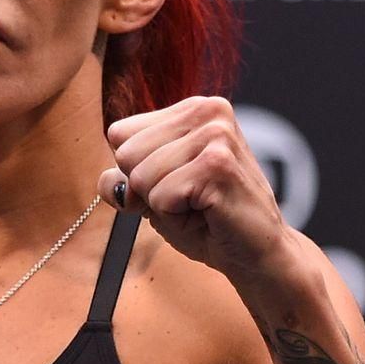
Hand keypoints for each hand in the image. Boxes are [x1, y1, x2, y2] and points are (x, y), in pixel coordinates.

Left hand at [97, 96, 299, 285]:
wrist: (257, 255)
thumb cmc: (206, 222)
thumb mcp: (152, 196)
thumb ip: (121, 181)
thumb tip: (107, 181)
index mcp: (191, 108)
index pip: (120, 134)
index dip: (135, 171)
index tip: (174, 185)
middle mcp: (206, 110)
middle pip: (126, 154)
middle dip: (148, 189)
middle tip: (189, 200)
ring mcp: (215, 134)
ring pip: (140, 176)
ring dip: (163, 205)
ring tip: (200, 207)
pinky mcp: (218, 164)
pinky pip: (160, 197)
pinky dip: (175, 217)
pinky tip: (208, 214)